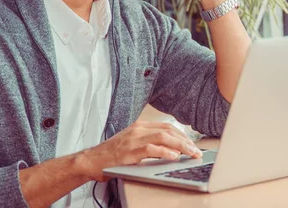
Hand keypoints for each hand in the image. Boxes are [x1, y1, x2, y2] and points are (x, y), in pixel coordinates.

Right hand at [81, 121, 202, 181]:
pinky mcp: (130, 152)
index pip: (167, 126)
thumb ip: (149, 143)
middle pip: (168, 130)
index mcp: (140, 126)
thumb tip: (172, 150)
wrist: (91, 161)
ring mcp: (133, 139)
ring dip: (181, 146)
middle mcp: (138, 129)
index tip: (193, 144)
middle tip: (197, 151)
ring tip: (191, 154)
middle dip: (186, 141)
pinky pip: (151, 149)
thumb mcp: (132, 144)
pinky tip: (174, 157)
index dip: (182, 135)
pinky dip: (165, 152)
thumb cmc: (112, 155)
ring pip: (163, 137)